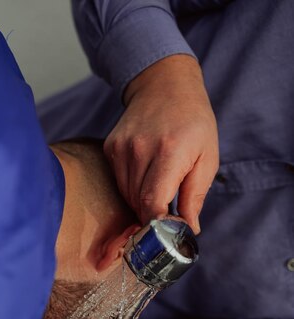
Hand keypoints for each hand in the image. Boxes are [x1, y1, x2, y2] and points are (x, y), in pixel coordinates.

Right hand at [104, 55, 218, 231]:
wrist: (165, 85)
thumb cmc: (194, 123)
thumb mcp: (208, 159)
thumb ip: (196, 197)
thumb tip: (189, 230)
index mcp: (169, 152)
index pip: (152, 203)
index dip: (158, 225)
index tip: (168, 233)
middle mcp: (140, 150)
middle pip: (138, 203)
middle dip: (153, 216)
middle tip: (168, 217)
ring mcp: (121, 148)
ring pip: (126, 196)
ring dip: (142, 203)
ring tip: (159, 194)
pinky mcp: (110, 148)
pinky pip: (118, 182)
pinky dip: (131, 188)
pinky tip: (146, 177)